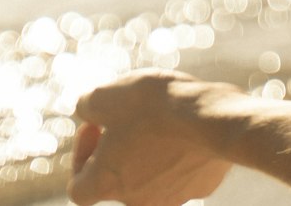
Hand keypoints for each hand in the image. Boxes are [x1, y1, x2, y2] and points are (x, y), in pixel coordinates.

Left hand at [68, 70, 234, 205]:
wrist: (212, 119)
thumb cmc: (154, 107)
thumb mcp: (107, 94)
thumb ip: (87, 105)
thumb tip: (87, 109)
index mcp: (107, 182)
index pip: (78, 188)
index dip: (81, 155)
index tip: (96, 125)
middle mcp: (136, 200)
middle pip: (117, 178)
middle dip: (118, 146)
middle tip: (129, 113)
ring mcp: (172, 196)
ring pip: (150, 174)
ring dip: (149, 148)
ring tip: (161, 113)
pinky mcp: (200, 185)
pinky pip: (182, 169)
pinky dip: (179, 149)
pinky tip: (187, 122)